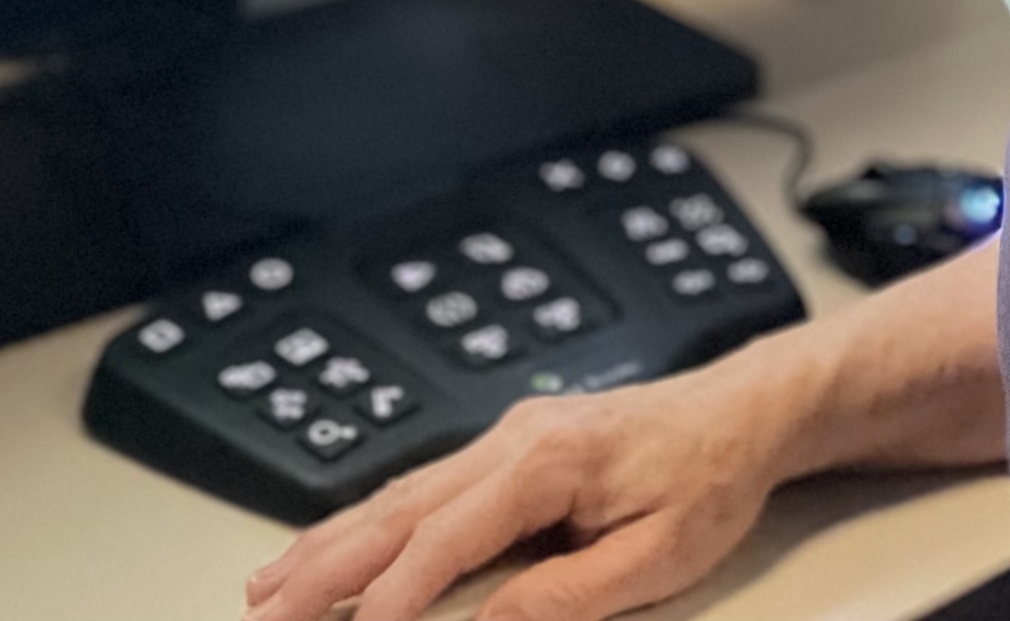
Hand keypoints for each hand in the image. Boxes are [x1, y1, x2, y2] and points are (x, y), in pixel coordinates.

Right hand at [240, 354, 800, 620]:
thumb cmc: (712, 474)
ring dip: (326, 544)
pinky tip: (328, 546)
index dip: (392, 593)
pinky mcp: (507, 447)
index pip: (446, 537)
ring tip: (265, 588)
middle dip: (323, 569)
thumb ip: (572, 594)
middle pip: (398, 512)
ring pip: (396, 495)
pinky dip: (364, 522)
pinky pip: (420, 487)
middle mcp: (512, 439)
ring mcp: (504, 437)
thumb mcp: (661, 551)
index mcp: (548, 461)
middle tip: (264, 617)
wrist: (746, 409)